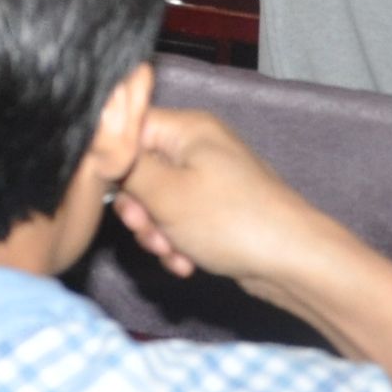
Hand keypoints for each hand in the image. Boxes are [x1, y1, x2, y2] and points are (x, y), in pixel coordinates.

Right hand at [109, 107, 347, 306]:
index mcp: (187, 128)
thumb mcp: (165, 194)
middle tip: (149, 229)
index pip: (127, 129)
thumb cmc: (229, 220)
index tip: (118, 194)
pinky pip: (180, 221)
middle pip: (140, 170)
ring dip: (157, 233)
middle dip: (139, 209)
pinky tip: (187, 263)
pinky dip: (177, 242)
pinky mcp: (217, 210)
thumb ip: (126, 167)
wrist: (292, 261)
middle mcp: (198, 146)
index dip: (114, 163)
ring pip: (158, 202)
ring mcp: (209, 179)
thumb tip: (100, 146)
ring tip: (173, 252)